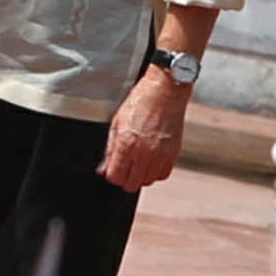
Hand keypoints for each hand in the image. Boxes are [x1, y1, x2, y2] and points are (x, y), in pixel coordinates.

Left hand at [102, 70, 188, 189]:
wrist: (165, 91)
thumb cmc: (140, 102)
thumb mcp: (117, 123)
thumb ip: (109, 149)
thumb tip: (103, 169)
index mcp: (126, 143)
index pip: (115, 177)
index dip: (112, 174)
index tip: (113, 168)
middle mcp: (144, 152)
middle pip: (131, 184)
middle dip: (125, 178)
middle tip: (125, 167)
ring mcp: (160, 154)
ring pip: (147, 182)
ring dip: (141, 175)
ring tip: (139, 161)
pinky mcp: (173, 153)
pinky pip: (162, 174)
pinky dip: (156, 171)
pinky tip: (151, 160)